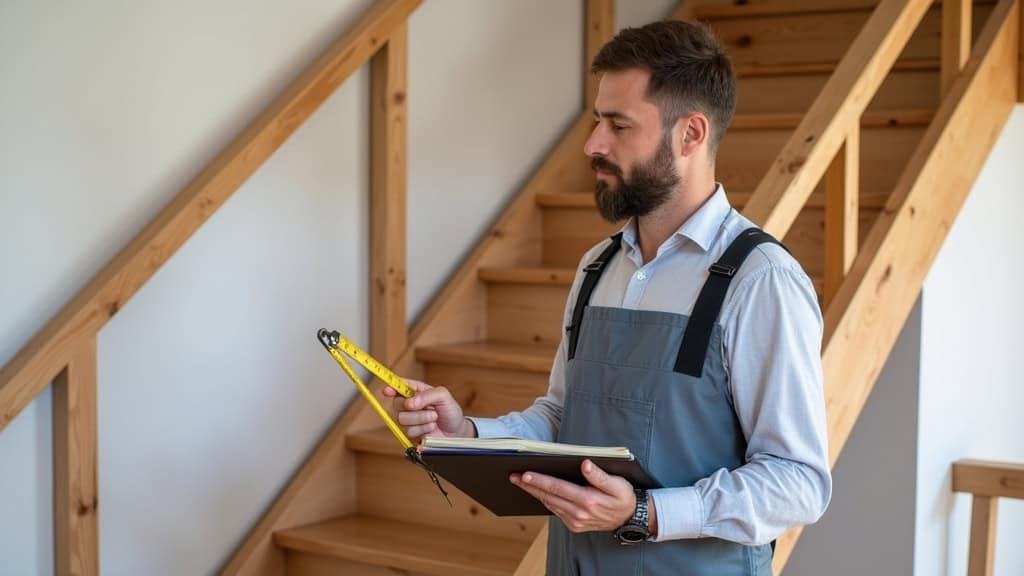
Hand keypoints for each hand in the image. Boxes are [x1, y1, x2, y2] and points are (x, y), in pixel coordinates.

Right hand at [382, 378, 473, 438]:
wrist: (456, 432)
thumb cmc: (449, 411)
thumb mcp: (443, 396)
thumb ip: (427, 395)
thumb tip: (410, 403)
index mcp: (415, 391)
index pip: (399, 386)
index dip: (391, 387)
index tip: (387, 390)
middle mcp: (409, 404)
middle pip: (396, 403)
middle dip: (412, 407)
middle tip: (428, 408)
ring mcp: (408, 419)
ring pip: (401, 418)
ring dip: (421, 418)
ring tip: (434, 418)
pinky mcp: (410, 432)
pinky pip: (408, 430)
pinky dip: (422, 429)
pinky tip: (431, 427)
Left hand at [510, 460, 635, 532]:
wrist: (630, 518)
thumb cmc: (623, 496)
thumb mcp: (617, 483)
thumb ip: (600, 475)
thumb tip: (585, 464)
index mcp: (588, 500)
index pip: (558, 488)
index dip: (540, 481)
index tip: (525, 474)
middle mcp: (579, 513)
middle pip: (548, 497)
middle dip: (530, 486)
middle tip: (513, 476)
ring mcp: (576, 521)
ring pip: (549, 504)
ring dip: (534, 493)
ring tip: (521, 482)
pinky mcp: (574, 525)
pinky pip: (556, 511)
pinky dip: (545, 501)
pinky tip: (537, 492)